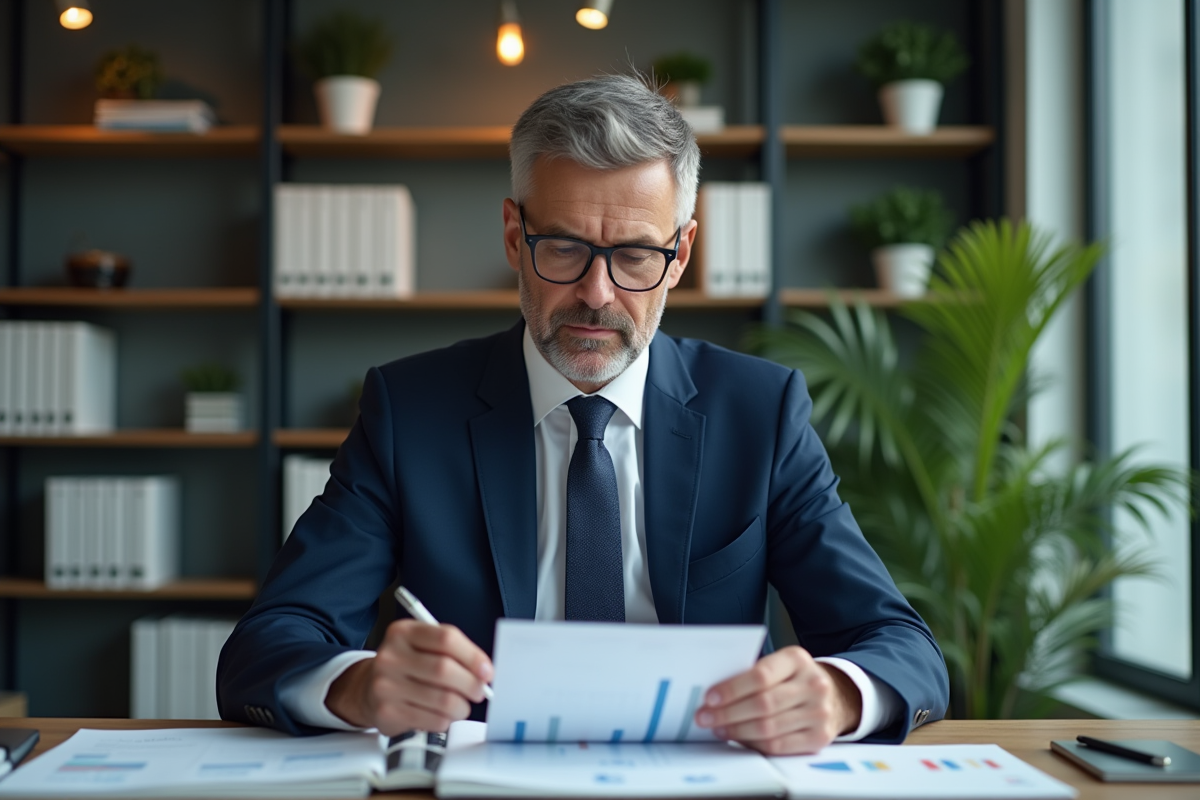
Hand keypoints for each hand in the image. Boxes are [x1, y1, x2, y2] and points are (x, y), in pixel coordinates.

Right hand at [325, 620, 492, 734]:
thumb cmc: (407, 665)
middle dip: (471, 684)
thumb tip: (484, 671)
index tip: (487, 671)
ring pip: (442, 699)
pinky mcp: (386, 712)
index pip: (446, 639)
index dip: (472, 656)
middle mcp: (390, 656)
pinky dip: (446, 720)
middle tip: (480, 691)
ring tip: (461, 706)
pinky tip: (442, 715)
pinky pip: (432, 720)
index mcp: (403, 632)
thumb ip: (453, 651)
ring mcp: (385, 685)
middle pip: (444, 670)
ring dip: (461, 707)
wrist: (368, 689)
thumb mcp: (423, 646)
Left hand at [693, 646, 861, 754]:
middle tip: (704, 717)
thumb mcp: (781, 665)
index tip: (709, 697)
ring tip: (718, 728)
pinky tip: (739, 738)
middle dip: (727, 713)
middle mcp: (813, 684)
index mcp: (797, 659)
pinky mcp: (819, 737)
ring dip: (736, 730)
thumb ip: (753, 673)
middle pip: (763, 704)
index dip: (732, 688)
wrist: (836, 696)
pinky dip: (754, 744)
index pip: (761, 675)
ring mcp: (819, 712)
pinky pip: (778, 746)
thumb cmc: (795, 679)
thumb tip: (714, 693)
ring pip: (768, 728)